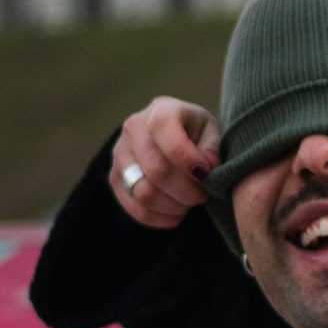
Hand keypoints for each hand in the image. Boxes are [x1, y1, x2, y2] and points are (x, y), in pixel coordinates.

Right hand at [109, 96, 221, 227]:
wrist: (172, 138)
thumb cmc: (197, 134)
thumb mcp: (212, 131)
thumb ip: (212, 148)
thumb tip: (204, 170)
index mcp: (161, 110)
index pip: (164, 129)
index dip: (186, 156)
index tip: (206, 173)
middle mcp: (133, 129)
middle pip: (156, 170)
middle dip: (187, 190)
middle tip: (203, 194)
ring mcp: (119, 155)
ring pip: (144, 193)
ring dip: (174, 206)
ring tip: (190, 203)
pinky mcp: (114, 179)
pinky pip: (135, 209)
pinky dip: (160, 218)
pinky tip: (177, 214)